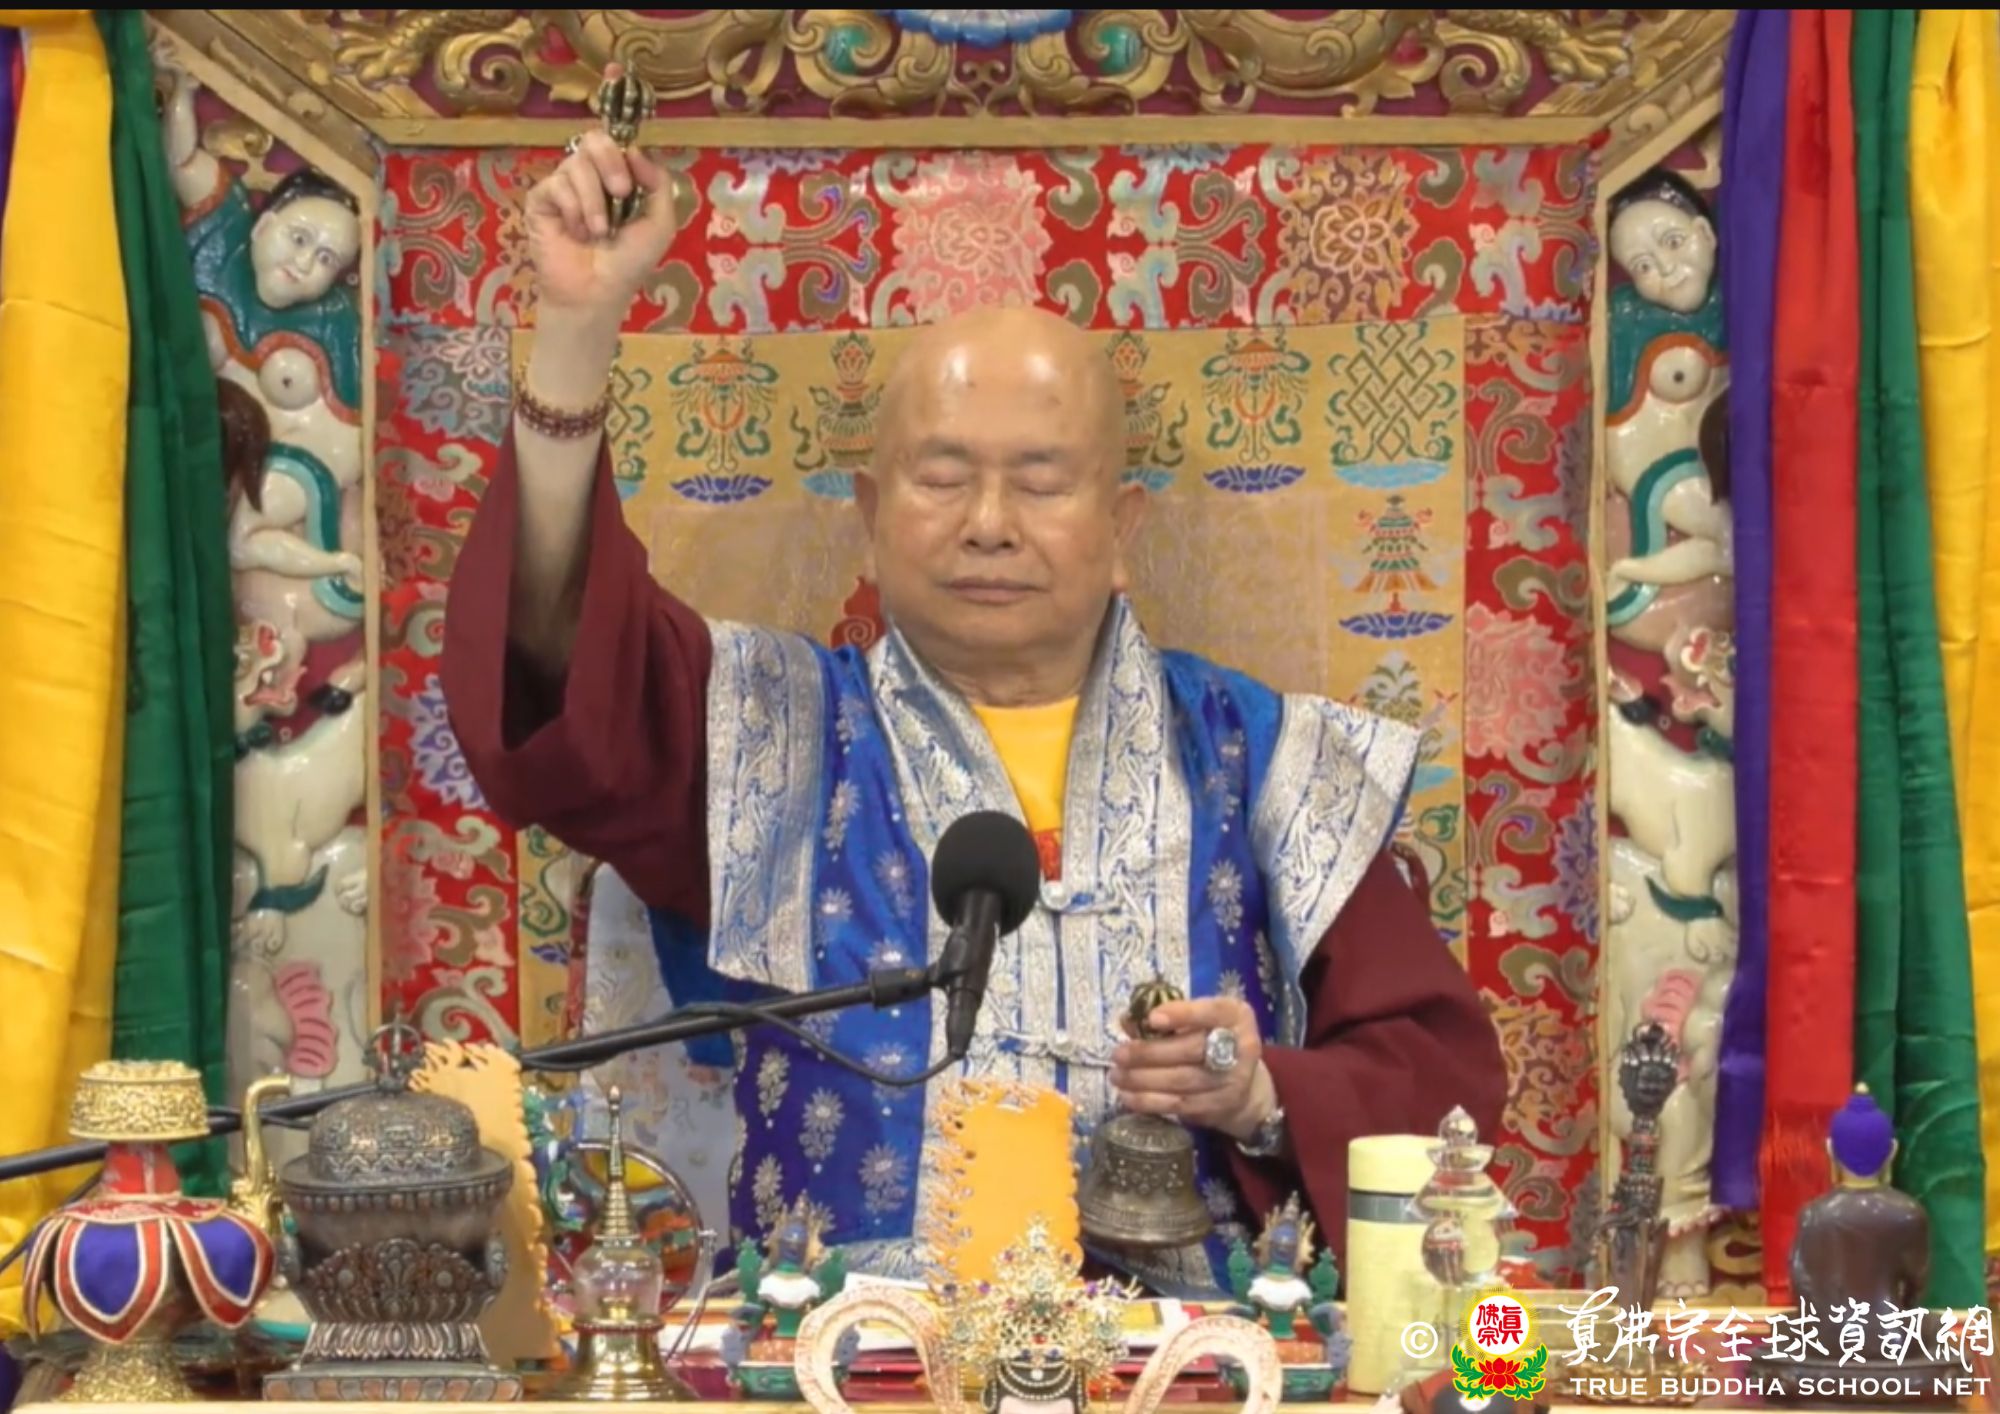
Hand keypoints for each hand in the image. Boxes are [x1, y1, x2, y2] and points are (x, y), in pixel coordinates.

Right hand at [525, 65, 677, 324]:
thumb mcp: (659, 223)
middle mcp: (590, 175)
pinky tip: (576, 232)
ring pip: (577, 163)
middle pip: (595, 138)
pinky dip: (572, 209)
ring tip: (598, 231)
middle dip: (610, 162)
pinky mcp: (540, 200)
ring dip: (594, 201)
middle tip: (621, 193)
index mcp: (618, 176)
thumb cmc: (628, 263)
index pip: (614, 133)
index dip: (613, 100)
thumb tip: (637, 150)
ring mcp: (563, 186)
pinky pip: (556, 184)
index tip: (613, 69)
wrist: (596, 293)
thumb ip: (658, 184)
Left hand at [1109, 995, 1276, 1143]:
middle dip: (1149, 1053)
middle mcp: (1240, 1047)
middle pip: (1191, 1050)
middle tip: (1118, 1054)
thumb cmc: (1212, 1041)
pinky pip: (1178, 1104)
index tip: (1151, 1018)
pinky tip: (1127, 1096)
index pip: (1211, 1012)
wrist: (1245, 1087)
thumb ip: (1167, 1016)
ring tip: (1117, 1076)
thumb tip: (1127, 1020)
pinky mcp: (1216, 1107)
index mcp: (1235, 1016)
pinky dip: (1149, 1101)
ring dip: (1142, 1080)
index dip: (1182, 1014)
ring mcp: (1230, 1081)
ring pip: (1181, 1080)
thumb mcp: (1198, 1020)